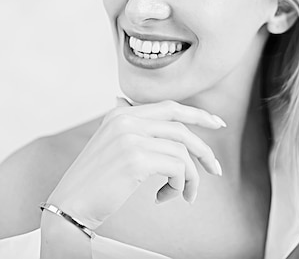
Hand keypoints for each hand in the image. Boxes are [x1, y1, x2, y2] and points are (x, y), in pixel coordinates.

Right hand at [46, 98, 225, 229]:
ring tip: (182, 194)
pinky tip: (162, 197)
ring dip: (189, 178)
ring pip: (182, 152)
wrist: (69, 206)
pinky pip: (177, 168)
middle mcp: (126, 120)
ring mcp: (131, 138)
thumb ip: (128, 126)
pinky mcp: (136, 159)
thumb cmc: (94, 182)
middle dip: (204, 150)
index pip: (170, 107)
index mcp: (121, 114)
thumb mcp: (110, 145)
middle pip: (182, 129)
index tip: (219, 123)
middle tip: (216, 170)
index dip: (198, 114)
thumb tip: (125, 101)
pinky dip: (178, 185)